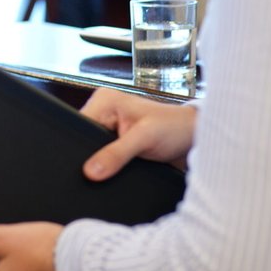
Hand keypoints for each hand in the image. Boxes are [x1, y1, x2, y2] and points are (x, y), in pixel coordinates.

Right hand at [79, 88, 197, 179]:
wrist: (191, 138)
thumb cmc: (174, 128)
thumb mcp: (144, 139)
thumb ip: (117, 153)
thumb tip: (90, 171)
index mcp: (104, 100)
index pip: (79, 126)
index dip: (81, 147)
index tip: (86, 166)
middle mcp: (103, 111)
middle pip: (83, 139)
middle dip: (92, 156)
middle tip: (111, 166)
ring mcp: (108, 127)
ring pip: (91, 150)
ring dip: (102, 162)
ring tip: (121, 165)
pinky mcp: (115, 141)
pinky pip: (102, 156)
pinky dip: (109, 165)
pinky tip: (119, 169)